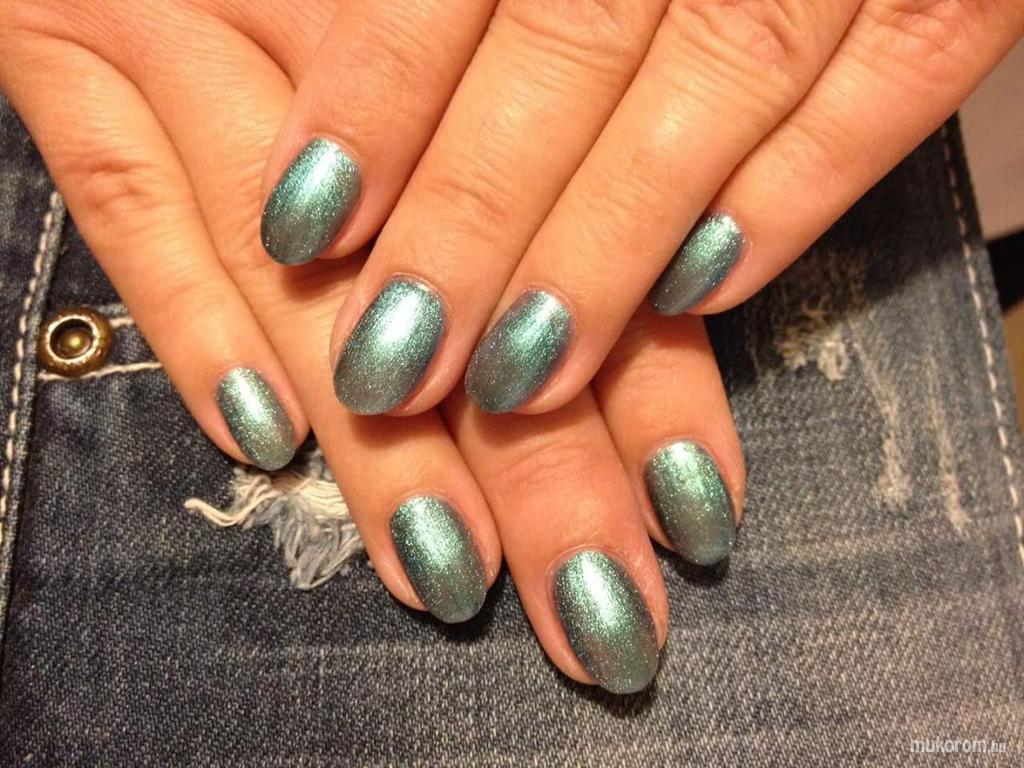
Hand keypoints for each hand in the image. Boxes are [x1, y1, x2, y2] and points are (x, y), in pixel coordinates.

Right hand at [0, 0, 745, 692]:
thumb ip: (570, 142)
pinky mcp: (60, 35)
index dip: (644, 378)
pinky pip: (121, 202)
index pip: (583, 224)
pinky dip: (190, 325)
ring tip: (449, 570)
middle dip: (535, 462)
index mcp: (490, 0)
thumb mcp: (504, 19)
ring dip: (379, 444)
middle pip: (457, 280)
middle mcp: (340, 14)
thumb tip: (674, 293)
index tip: (689, 504)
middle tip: (595, 601)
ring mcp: (181, 12)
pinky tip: (258, 441)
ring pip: (302, 274)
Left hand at [263, 0, 1021, 415]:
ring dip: (606, 249)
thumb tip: (343, 150)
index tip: (304, 230)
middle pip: (566, 47)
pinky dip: (794, 194)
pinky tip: (698, 296)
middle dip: (473, 222)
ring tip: (516, 382)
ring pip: (716, 77)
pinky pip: (894, 80)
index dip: (377, 102)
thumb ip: (457, 5)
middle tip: (393, 363)